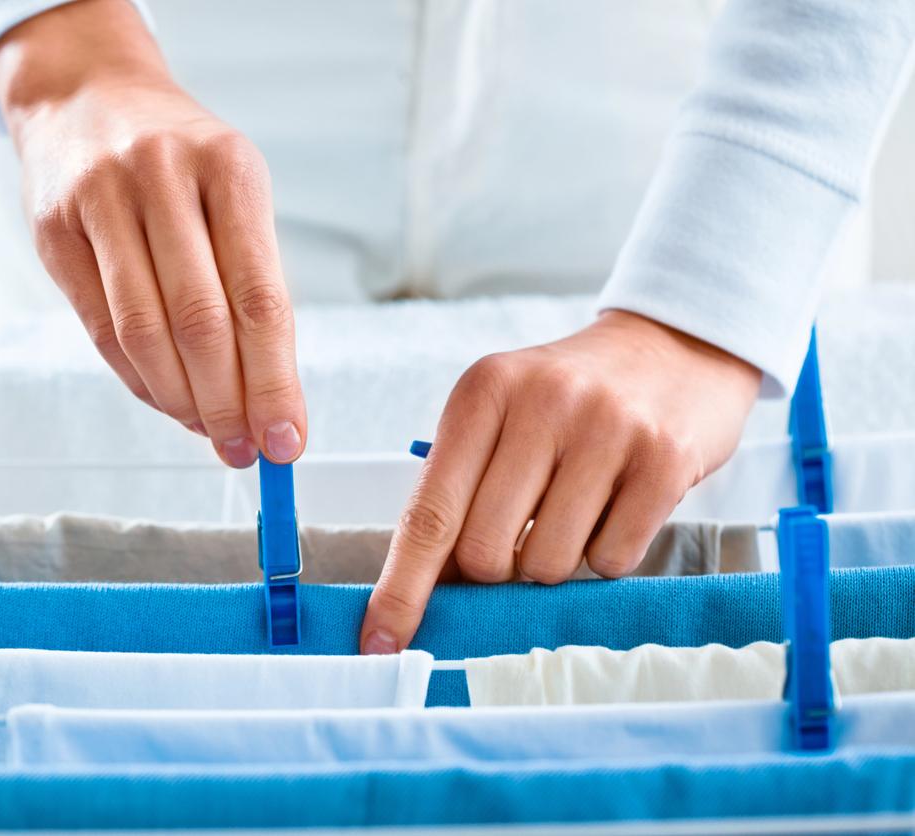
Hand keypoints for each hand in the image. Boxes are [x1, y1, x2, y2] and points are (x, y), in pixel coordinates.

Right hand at [0, 0, 305, 467]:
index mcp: (228, 168)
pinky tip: (165, 400)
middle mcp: (162, 177)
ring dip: (180, 401)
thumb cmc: (178, 160)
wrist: (87, 94)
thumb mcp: (234, 193)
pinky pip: (100, 328)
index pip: (260, 298)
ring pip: (144, 332)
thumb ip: (252, 285)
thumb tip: (268, 397)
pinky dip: (138, 379)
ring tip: (208, 431)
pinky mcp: (53, 229)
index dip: (274, 381)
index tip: (288, 437)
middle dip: (228, 403)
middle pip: (201, 322)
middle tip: (245, 448)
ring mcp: (100, 200)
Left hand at [360, 311, 761, 653]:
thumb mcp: (502, 418)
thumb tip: (426, 590)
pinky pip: (612, 560)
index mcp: (484, 391)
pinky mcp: (664, 459)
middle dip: (495, 569)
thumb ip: (459, 491)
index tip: (379, 641)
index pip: (428, 511)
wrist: (674, 351)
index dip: (402, 586)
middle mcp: (542, 402)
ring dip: (553, 562)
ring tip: (575, 510)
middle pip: (485, 552)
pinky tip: (617, 507)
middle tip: (520, 535)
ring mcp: (608, 428)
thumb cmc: (569, 401)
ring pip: (547, 563)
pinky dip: (606, 555)